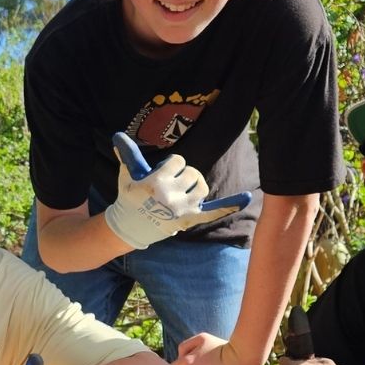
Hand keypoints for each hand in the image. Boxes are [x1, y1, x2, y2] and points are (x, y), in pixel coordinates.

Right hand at [103, 133, 251, 250]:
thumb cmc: (129, 199)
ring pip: (202, 187)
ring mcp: (182, 209)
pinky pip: (214, 211)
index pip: (178, 161)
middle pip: (192, 173)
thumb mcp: (126, 176)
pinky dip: (230, 205)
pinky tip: (247, 198)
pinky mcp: (189, 220)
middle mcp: (171, 195)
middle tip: (171, 186)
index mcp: (156, 182)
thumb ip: (127, 155)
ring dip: (195, 187)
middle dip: (183, 176)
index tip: (162, 175)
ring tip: (183, 194)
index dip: (171, 166)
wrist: (129, 228)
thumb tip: (117, 135)